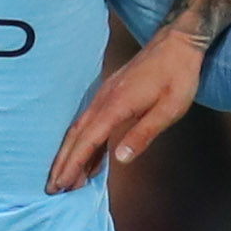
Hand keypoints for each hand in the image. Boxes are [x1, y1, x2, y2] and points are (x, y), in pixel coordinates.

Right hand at [46, 26, 204, 192]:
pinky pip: (90, 122)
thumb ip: (143, 134)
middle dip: (62, 163)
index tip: (61, 184)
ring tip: (67, 180)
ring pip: (80, 129)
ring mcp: (105, 96)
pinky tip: (89, 160)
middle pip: (76, 136)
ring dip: (71, 155)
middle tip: (52, 188)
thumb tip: (120, 159)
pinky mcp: (110, 95)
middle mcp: (104, 100)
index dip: (73, 164)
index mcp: (117, 105)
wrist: (177, 43)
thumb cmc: (178, 76)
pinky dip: (86, 143)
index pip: (88, 140)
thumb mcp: (169, 109)